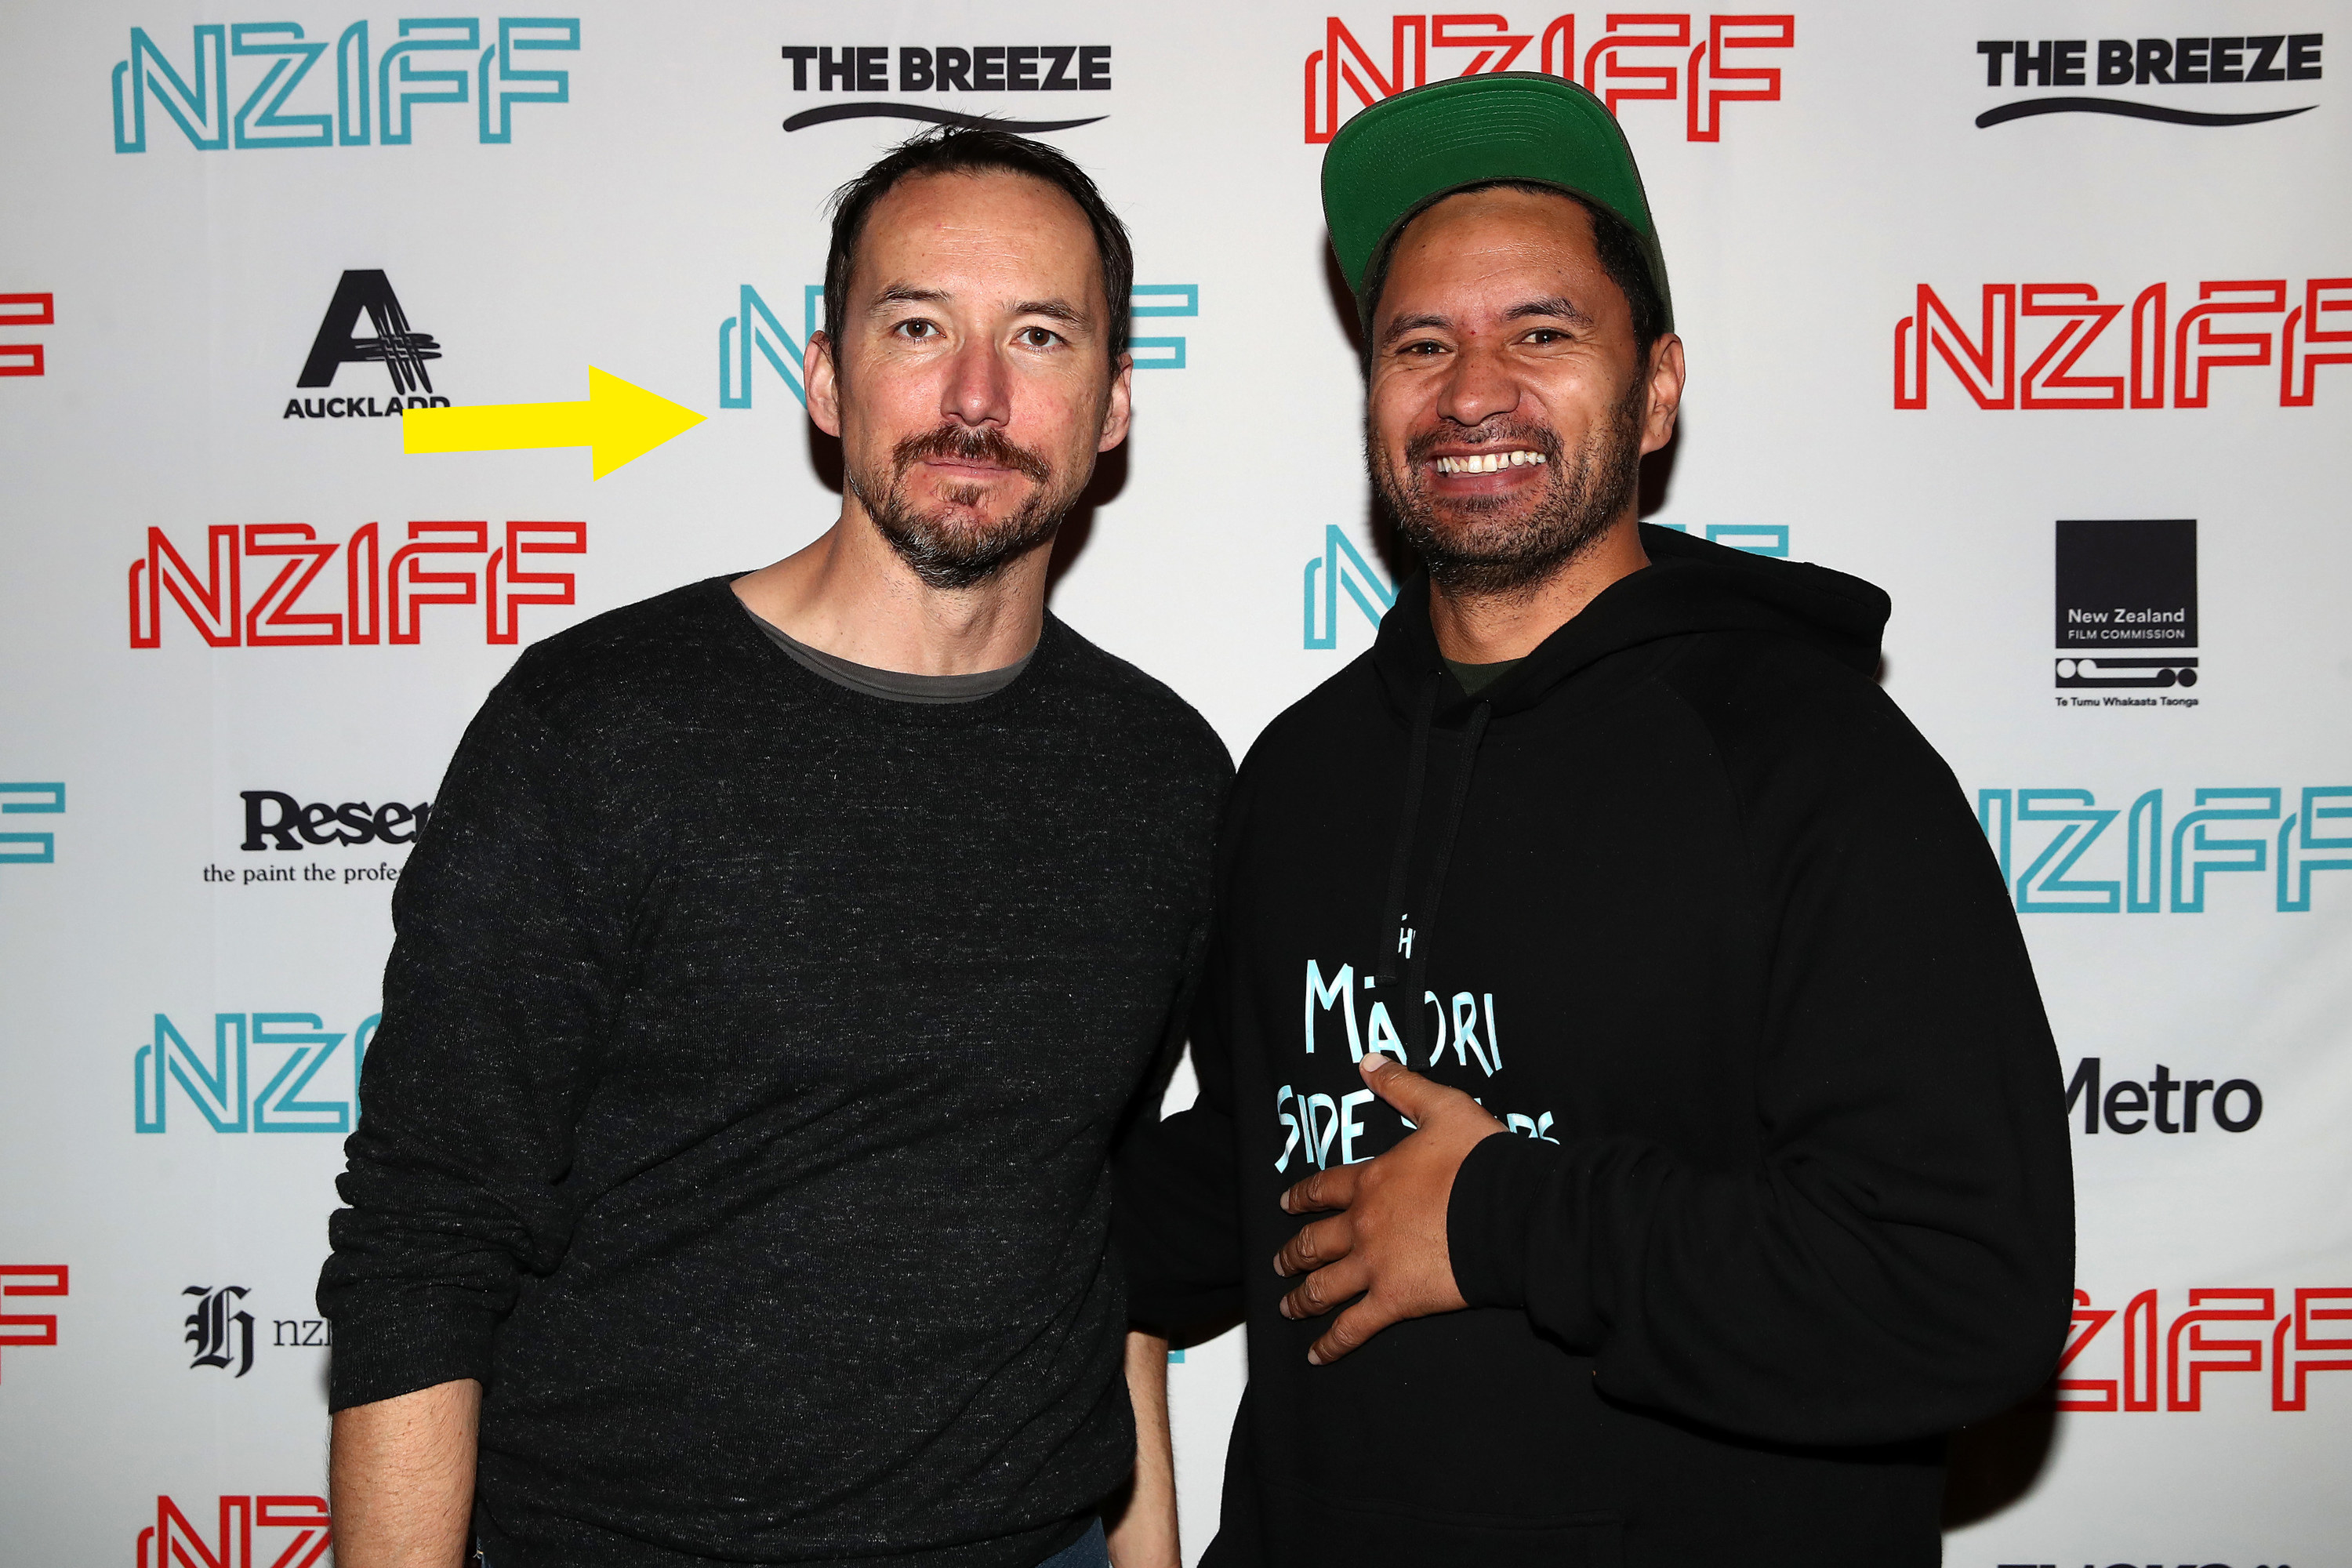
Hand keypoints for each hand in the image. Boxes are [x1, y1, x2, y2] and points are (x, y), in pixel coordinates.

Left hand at [1272, 1054, 1504, 1363]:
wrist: (1508, 1213)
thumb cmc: (1481, 1161)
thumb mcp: (1443, 1108)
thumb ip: (1403, 1086)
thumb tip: (1368, 1061)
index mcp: (1372, 1180)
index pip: (1323, 1187)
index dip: (1301, 1196)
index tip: (1285, 1203)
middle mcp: (1362, 1224)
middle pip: (1313, 1241)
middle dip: (1292, 1253)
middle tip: (1278, 1262)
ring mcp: (1374, 1265)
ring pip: (1322, 1286)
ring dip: (1300, 1297)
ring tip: (1286, 1308)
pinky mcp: (1394, 1301)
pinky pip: (1352, 1327)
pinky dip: (1330, 1344)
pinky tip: (1315, 1355)